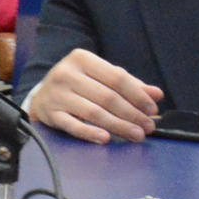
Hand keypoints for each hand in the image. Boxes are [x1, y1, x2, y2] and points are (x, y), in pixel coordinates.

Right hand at [24, 48, 160, 144]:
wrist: (42, 94)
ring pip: (93, 112)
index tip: (152, 109)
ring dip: (118, 126)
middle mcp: (66, 74)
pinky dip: (90, 133)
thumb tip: (157, 94)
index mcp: (82, 59)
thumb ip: (129, 84)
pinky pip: (73, 125)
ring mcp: (56, 94)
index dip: (138, 95)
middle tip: (148, 127)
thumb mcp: (101, 76)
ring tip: (136, 135)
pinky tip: (106, 138)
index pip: (117, 78)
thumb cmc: (78, 83)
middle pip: (107, 97)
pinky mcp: (50, 114)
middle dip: (132, 114)